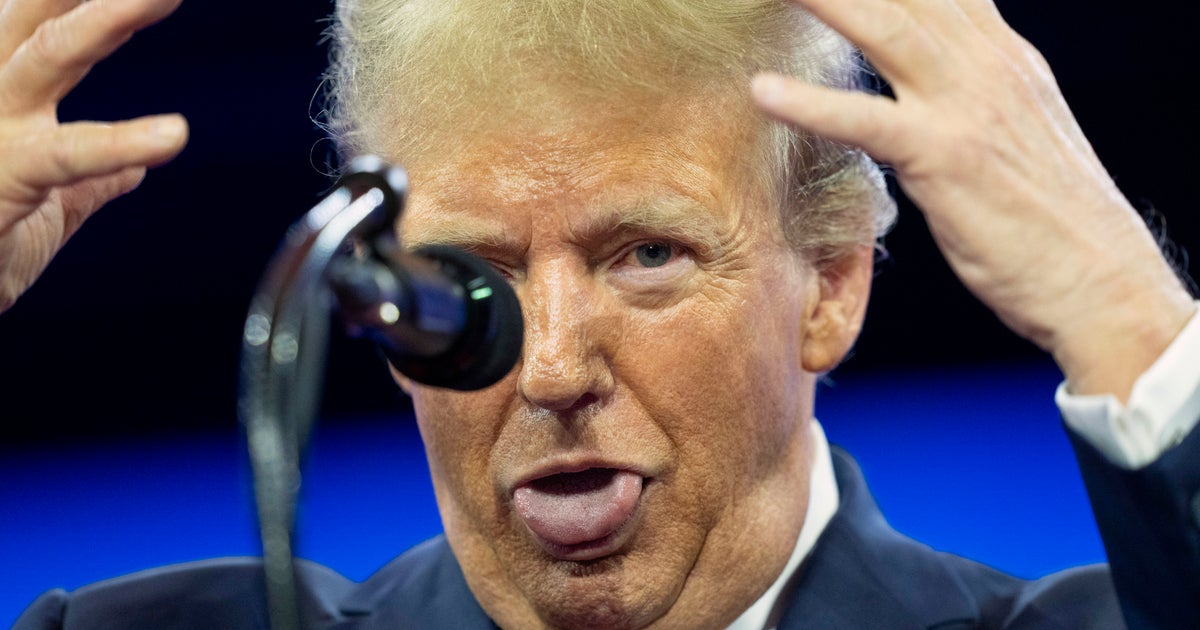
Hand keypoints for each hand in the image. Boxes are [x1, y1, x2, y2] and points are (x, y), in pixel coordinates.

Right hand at [0, 0, 187, 312]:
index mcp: (4, 100)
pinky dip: (121, 144)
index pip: (43, 25)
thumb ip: (91, 180)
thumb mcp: (43, 211)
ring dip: (106, 20)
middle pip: (33, 16)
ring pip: (46, 58)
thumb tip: (134, 170)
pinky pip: (67, 156)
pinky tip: (172, 134)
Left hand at [751, 0, 1194, 399]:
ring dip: (827, 1)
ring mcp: (968, 106)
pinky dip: (811, 103)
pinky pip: (866, 121)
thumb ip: (974, 91)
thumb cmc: (1051, 220)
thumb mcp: (1017, 131)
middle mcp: (989, 66)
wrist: (1099, 280)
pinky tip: (762, 90)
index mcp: (1005, 57)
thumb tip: (935, 76)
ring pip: (887, 30)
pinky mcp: (946, 157)